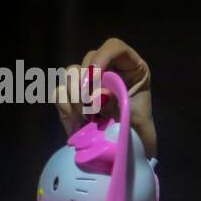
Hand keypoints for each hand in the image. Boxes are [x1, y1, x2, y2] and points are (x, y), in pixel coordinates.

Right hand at [51, 37, 156, 159]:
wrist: (127, 153)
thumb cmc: (139, 133)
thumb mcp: (136, 119)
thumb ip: (119, 104)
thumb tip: (100, 94)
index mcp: (131, 68)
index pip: (114, 47)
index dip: (102, 57)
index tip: (95, 78)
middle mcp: (109, 70)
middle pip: (88, 60)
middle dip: (86, 85)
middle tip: (92, 108)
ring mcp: (89, 82)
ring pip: (71, 74)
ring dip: (76, 98)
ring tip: (87, 120)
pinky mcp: (74, 98)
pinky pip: (60, 95)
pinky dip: (67, 110)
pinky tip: (78, 125)